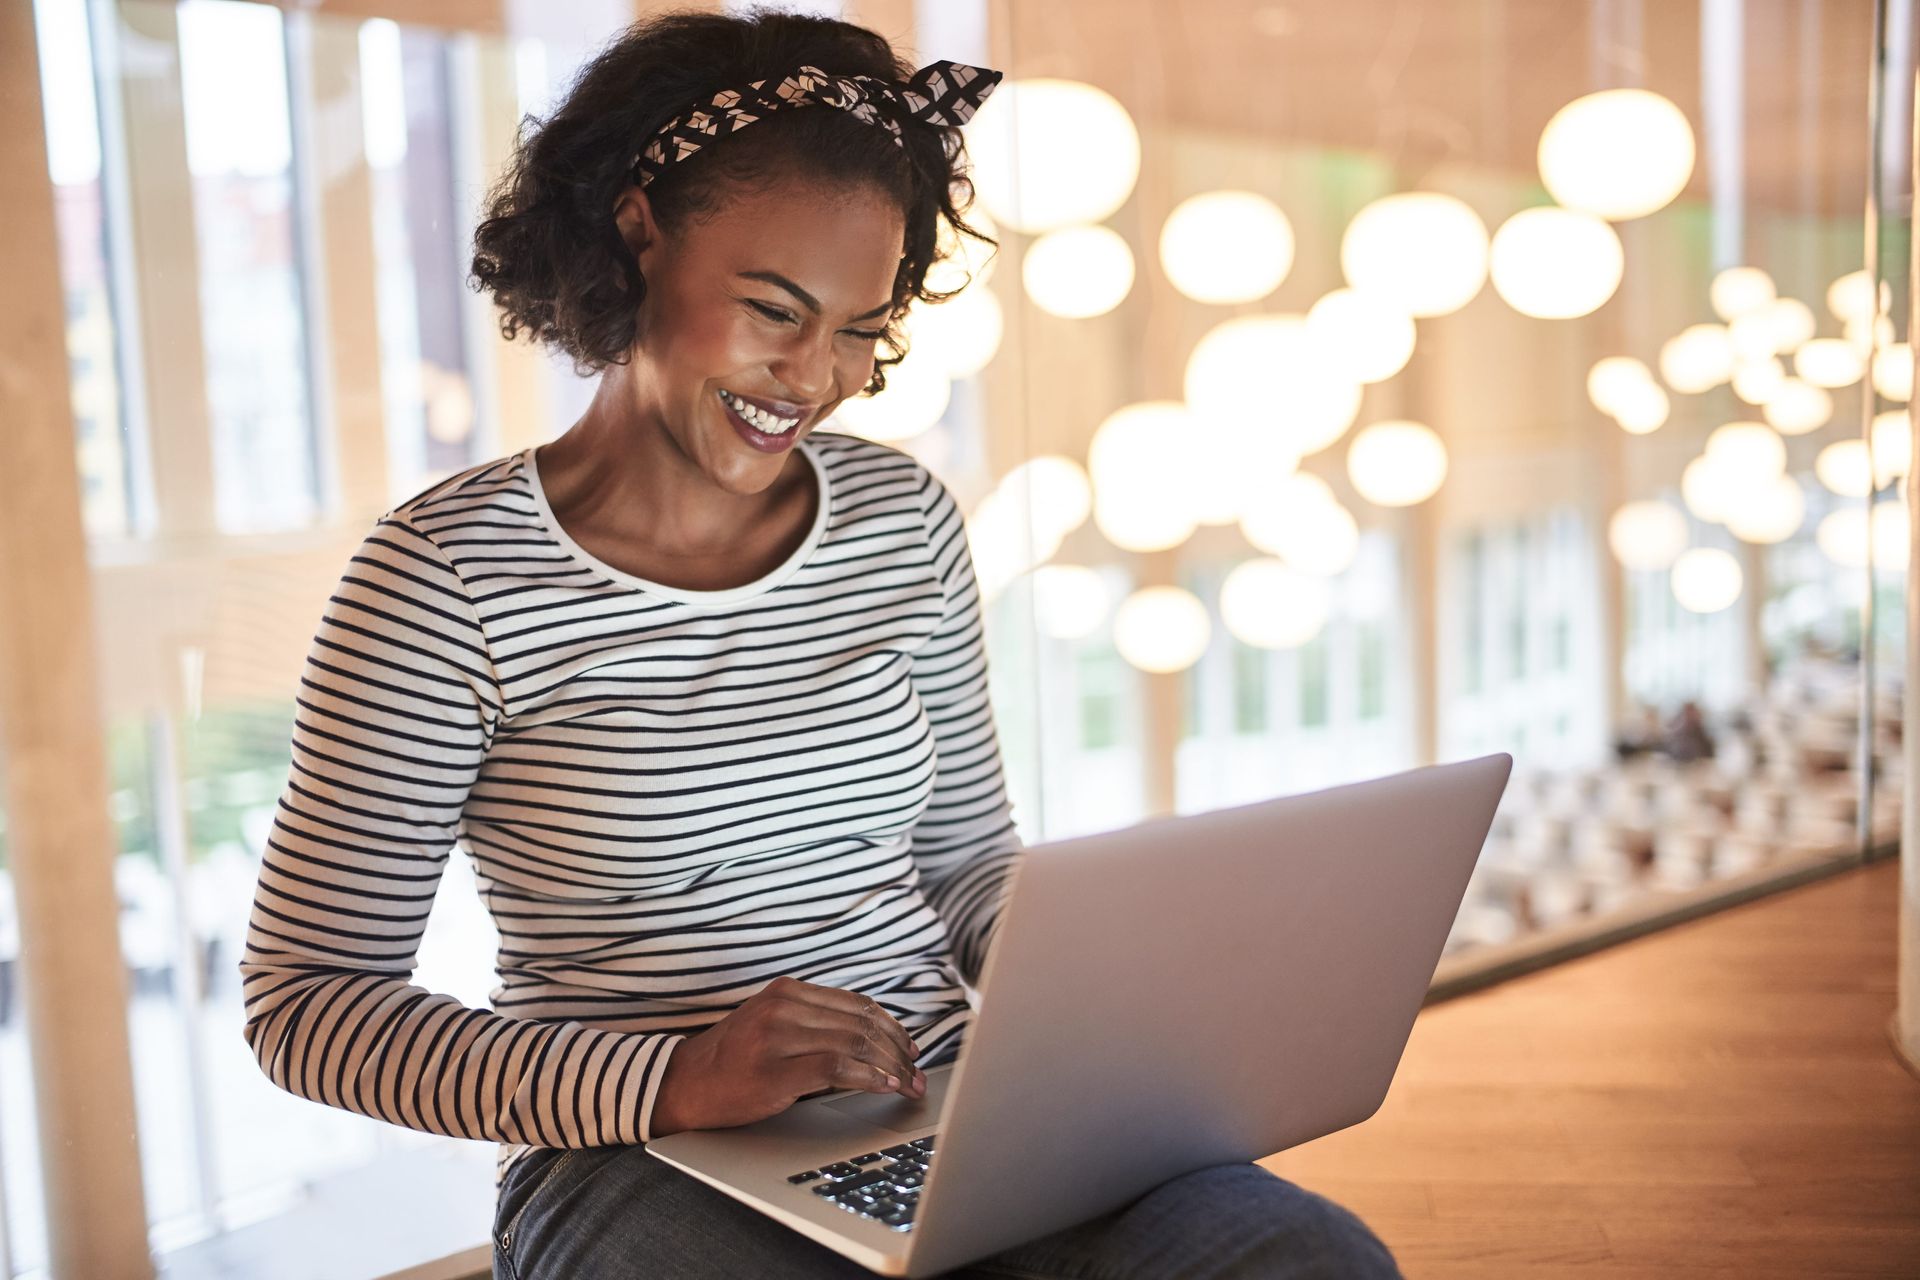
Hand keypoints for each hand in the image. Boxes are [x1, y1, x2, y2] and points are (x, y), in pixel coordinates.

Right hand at [649, 976, 928, 1136]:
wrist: (682, 1085)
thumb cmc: (732, 1061)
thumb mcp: (772, 1026)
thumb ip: (815, 1023)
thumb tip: (876, 1040)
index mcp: (787, 991)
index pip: (857, 1004)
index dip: (892, 1027)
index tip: (912, 1048)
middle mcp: (783, 1006)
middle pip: (861, 1023)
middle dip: (898, 1050)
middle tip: (918, 1073)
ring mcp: (776, 1036)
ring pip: (853, 1043)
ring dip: (890, 1066)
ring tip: (908, 1084)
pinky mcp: (773, 1070)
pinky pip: (836, 1067)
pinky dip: (868, 1077)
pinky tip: (884, 1086)